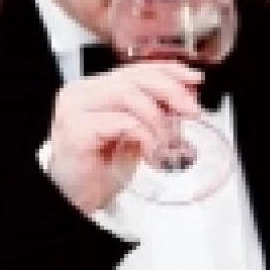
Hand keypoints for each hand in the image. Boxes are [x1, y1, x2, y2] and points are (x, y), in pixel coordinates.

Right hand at [48, 61, 202, 212]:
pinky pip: (123, 122)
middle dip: (171, 91)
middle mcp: (81, 93)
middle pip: (134, 76)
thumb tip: (184, 100)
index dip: (168, 70)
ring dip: (157, 118)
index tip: (193, 79)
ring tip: (166, 142)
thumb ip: (154, 115)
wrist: (75, 201)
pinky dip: (145, 136)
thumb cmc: (99, 172)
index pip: (135, 69)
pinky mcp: (77, 129)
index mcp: (94, 89)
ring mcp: (75, 108)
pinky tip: (151, 153)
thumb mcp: (135, 136)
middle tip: (192, 110)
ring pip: (128, 94)